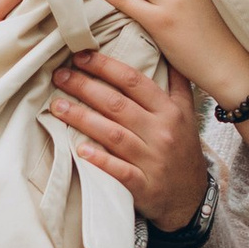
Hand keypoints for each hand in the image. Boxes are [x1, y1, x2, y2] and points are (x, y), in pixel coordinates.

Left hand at [46, 49, 212, 230]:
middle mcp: (161, 132)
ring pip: (114, 135)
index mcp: (169, 111)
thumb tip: (168, 50)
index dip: (106, 67)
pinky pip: (120, 172)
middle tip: (59, 76)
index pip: (134, 81)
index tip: (81, 57)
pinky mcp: (144, 186)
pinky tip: (80, 150)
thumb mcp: (187, 114)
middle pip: (118, 105)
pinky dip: (101, 160)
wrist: (191, 198)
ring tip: (57, 106)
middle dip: (85, 87)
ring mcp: (153, 160)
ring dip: (82, 119)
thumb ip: (177, 83)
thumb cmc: (182, 150)